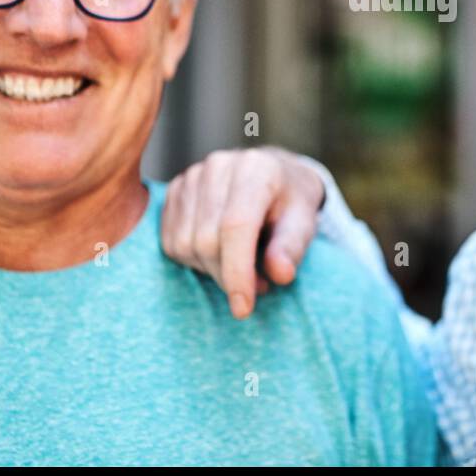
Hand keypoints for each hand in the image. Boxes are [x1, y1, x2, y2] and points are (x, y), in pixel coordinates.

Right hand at [162, 146, 324, 318]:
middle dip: (228, 276)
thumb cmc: (291, 203)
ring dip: (211, 270)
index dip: (236, 272)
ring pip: (184, 244)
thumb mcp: (304, 223)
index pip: (235, 227)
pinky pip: (170, 242)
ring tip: (242, 267)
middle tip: (258, 285)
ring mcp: (192, 176)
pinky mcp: (175, 190)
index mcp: (256, 169)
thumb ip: (292, 247)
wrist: (274, 174)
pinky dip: (194, 261)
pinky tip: (220, 254)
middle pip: (206, 240)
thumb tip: (280, 274)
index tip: (243, 308)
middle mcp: (218, 167)